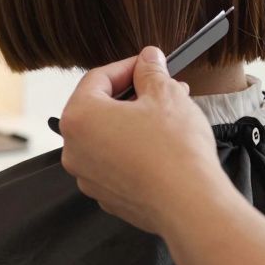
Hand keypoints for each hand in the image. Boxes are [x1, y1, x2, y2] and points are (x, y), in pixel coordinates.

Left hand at [58, 47, 232, 235]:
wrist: (190, 205)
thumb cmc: (174, 150)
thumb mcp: (166, 95)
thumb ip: (151, 71)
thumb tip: (148, 60)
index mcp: (79, 118)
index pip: (97, 78)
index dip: (126, 66)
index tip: (147, 63)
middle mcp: (74, 149)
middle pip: (99, 108)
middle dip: (132, 95)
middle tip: (161, 88)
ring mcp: (88, 177)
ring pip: (109, 137)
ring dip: (134, 123)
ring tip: (169, 116)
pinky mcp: (107, 196)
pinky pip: (116, 163)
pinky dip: (134, 150)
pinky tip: (162, 147)